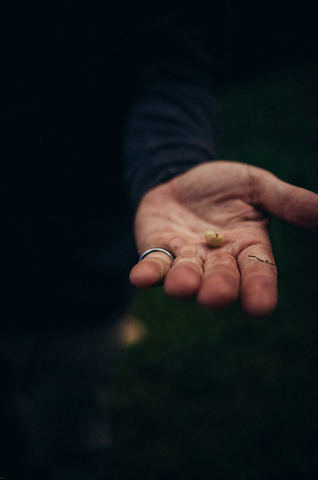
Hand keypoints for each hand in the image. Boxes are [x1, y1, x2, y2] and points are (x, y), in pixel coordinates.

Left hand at [130, 161, 317, 317]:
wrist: (183, 176)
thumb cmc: (224, 186)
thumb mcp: (258, 186)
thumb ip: (288, 202)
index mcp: (248, 246)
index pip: (258, 271)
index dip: (259, 288)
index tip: (260, 307)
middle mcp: (218, 259)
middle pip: (221, 278)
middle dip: (219, 287)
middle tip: (216, 295)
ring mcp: (186, 257)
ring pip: (186, 275)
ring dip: (184, 282)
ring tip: (182, 286)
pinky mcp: (157, 249)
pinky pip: (153, 264)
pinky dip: (148, 272)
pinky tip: (138, 278)